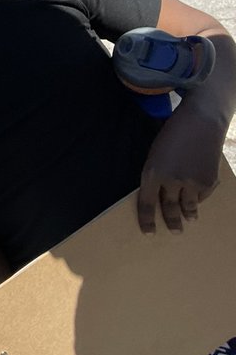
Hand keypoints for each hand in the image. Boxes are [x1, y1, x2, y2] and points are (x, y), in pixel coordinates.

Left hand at [137, 105, 224, 232]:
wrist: (201, 121)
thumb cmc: (173, 133)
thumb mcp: (156, 153)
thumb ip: (156, 174)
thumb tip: (161, 194)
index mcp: (152, 172)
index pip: (146, 202)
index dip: (147, 219)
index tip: (148, 232)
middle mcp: (171, 181)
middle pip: (169, 208)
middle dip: (171, 222)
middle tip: (174, 232)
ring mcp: (191, 182)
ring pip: (188, 206)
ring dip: (188, 215)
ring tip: (189, 220)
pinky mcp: (208, 182)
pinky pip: (202, 196)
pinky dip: (199, 197)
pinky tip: (199, 198)